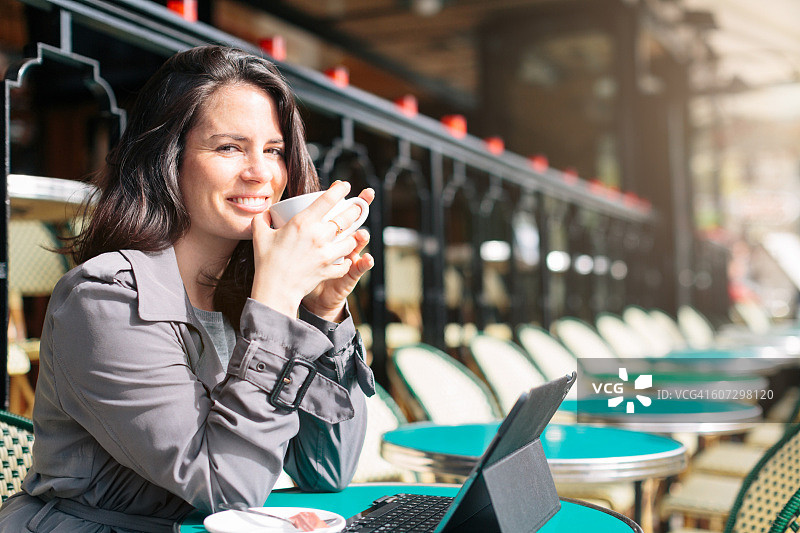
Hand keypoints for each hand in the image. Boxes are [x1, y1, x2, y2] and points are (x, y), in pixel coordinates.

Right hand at [250, 181, 373, 318]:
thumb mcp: (260, 235)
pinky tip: (344, 259)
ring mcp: (327, 253)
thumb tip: (265, 214)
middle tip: (357, 206)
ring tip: (354, 233)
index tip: (344, 185)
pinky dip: (346, 261)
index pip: (328, 199)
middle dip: (356, 209)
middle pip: (347, 218)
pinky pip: (345, 263)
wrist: (275, 290)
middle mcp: (319, 235)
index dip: (340, 189)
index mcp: (303, 222)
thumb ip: (262, 220)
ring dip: (354, 236)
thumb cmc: (267, 262)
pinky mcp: (330, 269)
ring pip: (351, 240)